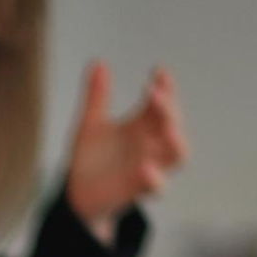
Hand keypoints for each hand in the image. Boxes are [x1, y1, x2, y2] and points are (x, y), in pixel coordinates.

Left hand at [64, 61, 188, 237]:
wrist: (78, 195)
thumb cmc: (92, 158)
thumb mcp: (91, 124)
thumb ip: (97, 97)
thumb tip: (98, 62)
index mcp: (143, 124)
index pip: (162, 101)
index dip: (165, 86)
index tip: (158, 71)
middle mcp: (151, 143)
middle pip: (173, 123)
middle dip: (168, 108)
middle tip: (155, 93)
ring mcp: (149, 166)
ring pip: (178, 155)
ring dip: (177, 141)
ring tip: (169, 130)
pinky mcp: (138, 190)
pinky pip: (157, 187)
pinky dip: (155, 179)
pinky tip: (146, 169)